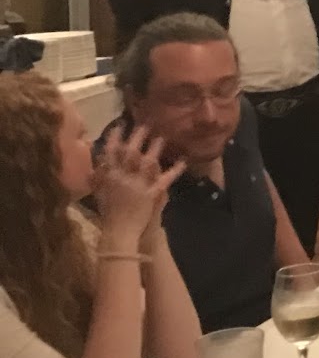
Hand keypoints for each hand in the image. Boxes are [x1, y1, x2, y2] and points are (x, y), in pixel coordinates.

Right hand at [92, 123, 185, 245]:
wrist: (119, 233)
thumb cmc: (108, 214)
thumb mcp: (98, 194)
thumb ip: (97, 178)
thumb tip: (96, 163)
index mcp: (108, 177)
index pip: (110, 153)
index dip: (114, 138)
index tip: (119, 125)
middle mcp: (122, 178)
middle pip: (130, 153)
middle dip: (137, 138)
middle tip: (145, 124)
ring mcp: (137, 185)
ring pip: (147, 162)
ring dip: (155, 149)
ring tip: (162, 137)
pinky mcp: (151, 194)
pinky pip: (165, 179)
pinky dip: (175, 170)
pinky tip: (184, 161)